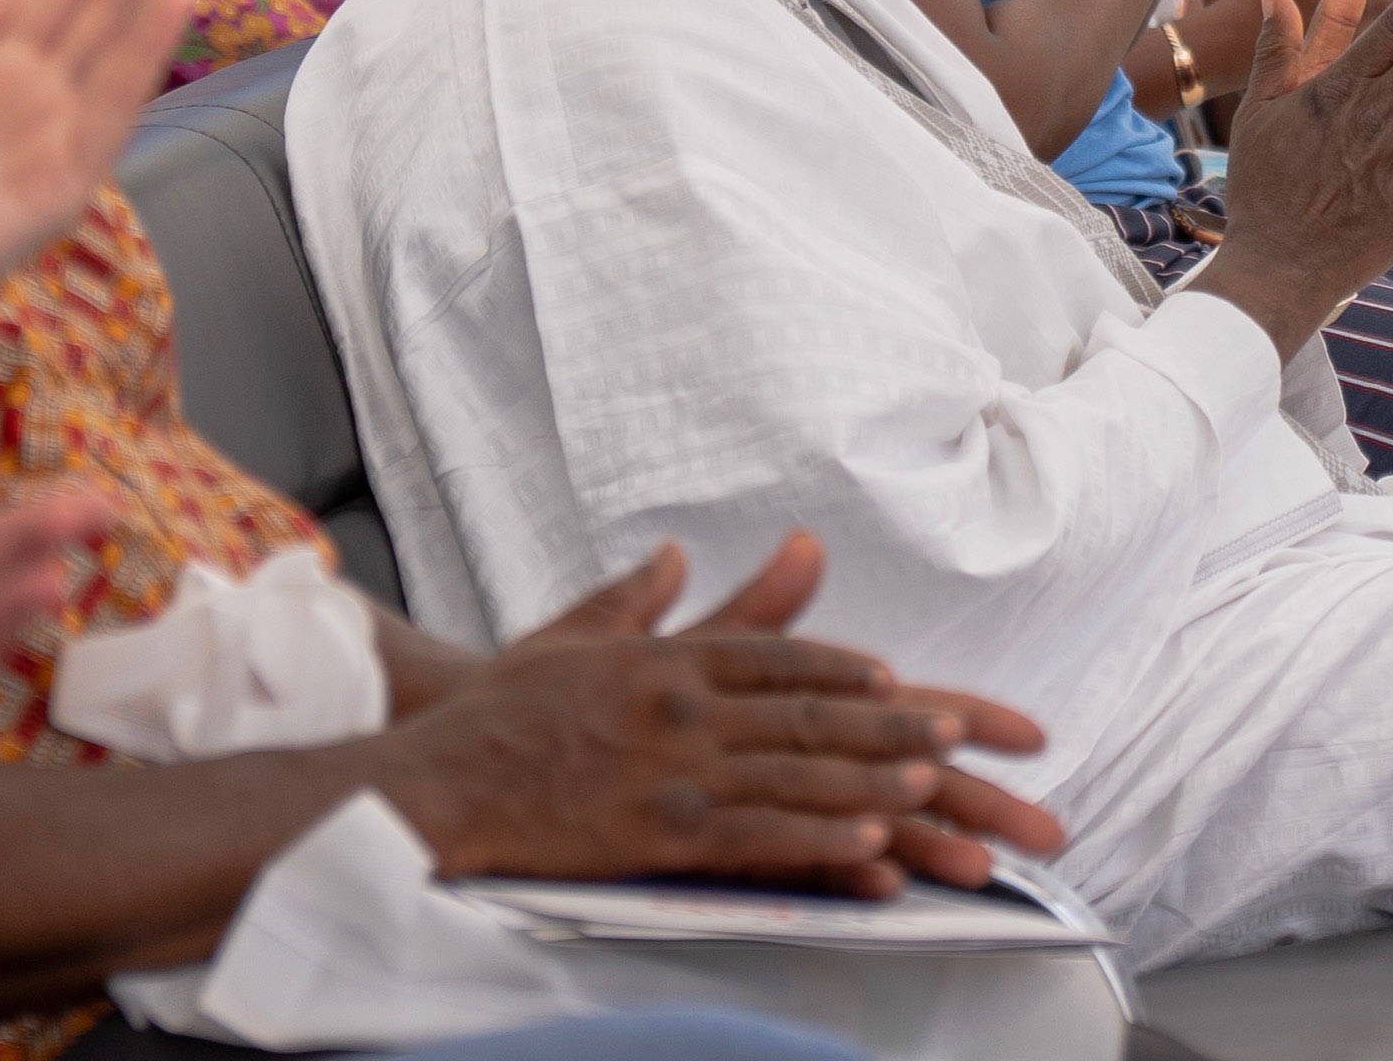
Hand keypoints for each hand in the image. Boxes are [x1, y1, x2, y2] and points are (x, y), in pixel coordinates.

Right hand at [386, 535, 1062, 895]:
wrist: (433, 778)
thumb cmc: (499, 714)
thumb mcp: (575, 635)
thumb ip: (641, 597)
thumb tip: (681, 552)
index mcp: (669, 660)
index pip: (779, 658)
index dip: (844, 671)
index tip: (899, 678)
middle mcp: (684, 708)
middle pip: (808, 713)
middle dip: (892, 722)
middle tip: (959, 730)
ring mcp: (675, 772)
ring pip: (797, 774)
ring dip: (875, 776)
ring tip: (938, 782)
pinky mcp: (659, 835)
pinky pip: (760, 836)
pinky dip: (821, 836)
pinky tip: (871, 841)